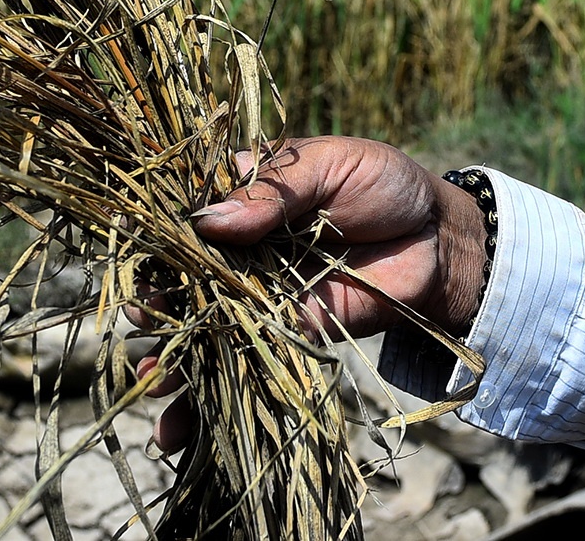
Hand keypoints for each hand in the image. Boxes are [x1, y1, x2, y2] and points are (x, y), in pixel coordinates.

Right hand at [128, 136, 487, 450]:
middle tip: (143, 321)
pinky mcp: (293, 332)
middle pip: (186, 278)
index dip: (159, 240)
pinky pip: (250, 360)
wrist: (441, 238)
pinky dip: (218, 391)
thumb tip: (208, 221)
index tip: (144, 262)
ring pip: (208, 325)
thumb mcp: (327, 164)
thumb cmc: (384, 182)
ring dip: (177, 357)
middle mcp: (242, 247)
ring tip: (153, 383)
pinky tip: (184, 421)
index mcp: (242, 196)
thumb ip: (271, 190)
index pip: (188, 217)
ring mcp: (263, 293)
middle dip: (158, 304)